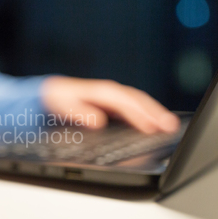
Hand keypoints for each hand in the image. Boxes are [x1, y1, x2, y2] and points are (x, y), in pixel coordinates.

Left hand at [41, 76, 179, 133]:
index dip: (138, 114)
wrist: (49, 92)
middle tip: (170, 126)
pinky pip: (132, 106)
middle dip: (154, 112)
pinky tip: (152, 123)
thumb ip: (80, 112)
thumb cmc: (57, 99)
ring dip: (154, 112)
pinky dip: (145, 113)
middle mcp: (108, 92)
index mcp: (99, 92)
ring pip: (137, 102)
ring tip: (168, 125)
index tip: (151, 126)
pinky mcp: (110, 103)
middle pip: (136, 100)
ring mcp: (111, 97)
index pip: (124, 103)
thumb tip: (98, 120)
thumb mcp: (63, 105)